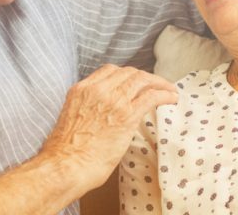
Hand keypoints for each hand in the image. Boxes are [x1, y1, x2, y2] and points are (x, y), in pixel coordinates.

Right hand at [40, 64, 178, 191]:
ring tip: (169, 90)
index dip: (126, 75)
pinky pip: (151, 96)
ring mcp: (113, 100)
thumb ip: (88, 110)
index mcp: (81, 90)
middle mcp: (97, 89)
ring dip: (159, 83)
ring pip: (141, 80)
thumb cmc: (65, 153)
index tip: (135, 82)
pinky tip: (172, 98)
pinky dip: (165, 94)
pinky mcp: (127, 114)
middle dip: (144, 77)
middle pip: (128, 72)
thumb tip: (102, 117)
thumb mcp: (72, 120)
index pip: (109, 71)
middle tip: (156, 85)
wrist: (66, 165)